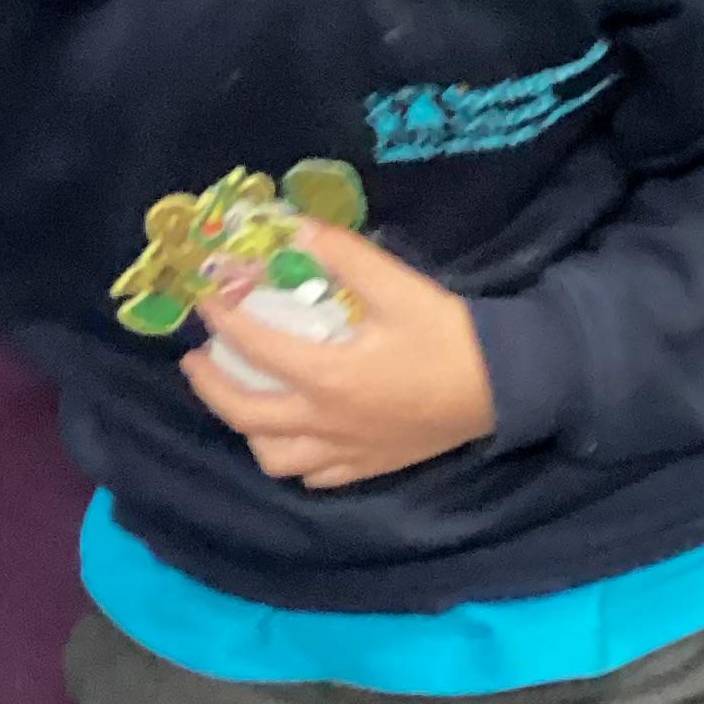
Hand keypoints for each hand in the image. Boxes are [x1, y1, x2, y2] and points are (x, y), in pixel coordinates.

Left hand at [179, 218, 494, 489]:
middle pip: (244, 414)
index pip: (253, 347)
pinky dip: (292, 458)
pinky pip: (313, 476)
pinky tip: (294, 435)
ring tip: (244, 400)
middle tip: (197, 359)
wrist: (506, 387)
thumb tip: (293, 227)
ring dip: (248, 429)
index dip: (221, 320)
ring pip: (273, 456)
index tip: (204, 299)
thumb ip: (344, 256)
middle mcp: (325, 422)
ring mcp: (345, 452)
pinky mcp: (368, 467)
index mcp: (327, 377)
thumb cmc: (451, 336)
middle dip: (209, 386)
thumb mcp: (399, 287)